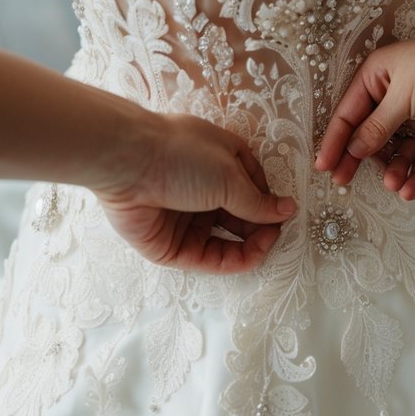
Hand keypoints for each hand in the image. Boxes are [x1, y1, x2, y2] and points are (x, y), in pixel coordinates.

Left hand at [94, 113, 295, 273]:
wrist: (126, 164)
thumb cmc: (180, 155)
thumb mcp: (229, 174)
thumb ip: (257, 200)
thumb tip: (288, 209)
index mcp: (217, 163)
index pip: (250, 188)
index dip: (267, 203)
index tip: (284, 214)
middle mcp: (200, 191)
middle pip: (238, 217)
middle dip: (260, 226)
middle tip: (277, 233)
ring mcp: (183, 219)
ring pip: (223, 240)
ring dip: (249, 245)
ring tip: (266, 244)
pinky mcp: (168, 245)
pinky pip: (204, 258)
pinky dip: (229, 260)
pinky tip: (248, 256)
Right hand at [315, 19, 414, 198]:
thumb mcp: (406, 96)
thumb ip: (378, 126)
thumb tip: (352, 150)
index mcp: (376, 77)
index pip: (348, 114)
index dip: (335, 141)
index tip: (323, 168)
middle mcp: (392, 97)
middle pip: (368, 136)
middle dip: (359, 160)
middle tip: (345, 184)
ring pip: (395, 151)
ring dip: (392, 169)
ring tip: (393, 183)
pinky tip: (410, 190)